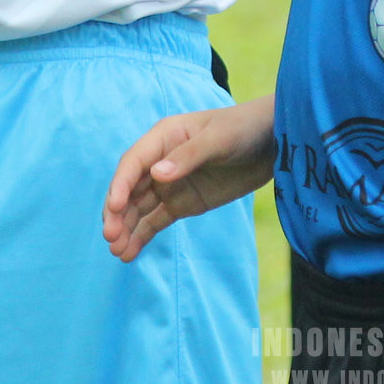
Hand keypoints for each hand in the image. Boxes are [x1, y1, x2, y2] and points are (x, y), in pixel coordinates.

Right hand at [103, 96, 275, 262]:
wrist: (272, 143)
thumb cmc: (244, 129)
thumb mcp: (219, 139)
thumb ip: (189, 157)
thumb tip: (156, 175)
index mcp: (164, 137)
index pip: (134, 163)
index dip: (120, 185)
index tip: (115, 208)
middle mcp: (160, 161)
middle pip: (130, 189)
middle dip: (117, 212)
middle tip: (110, 236)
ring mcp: (170, 184)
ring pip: (139, 209)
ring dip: (126, 228)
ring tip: (117, 252)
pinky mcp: (182, 204)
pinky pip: (155, 221)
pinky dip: (141, 236)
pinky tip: (128, 254)